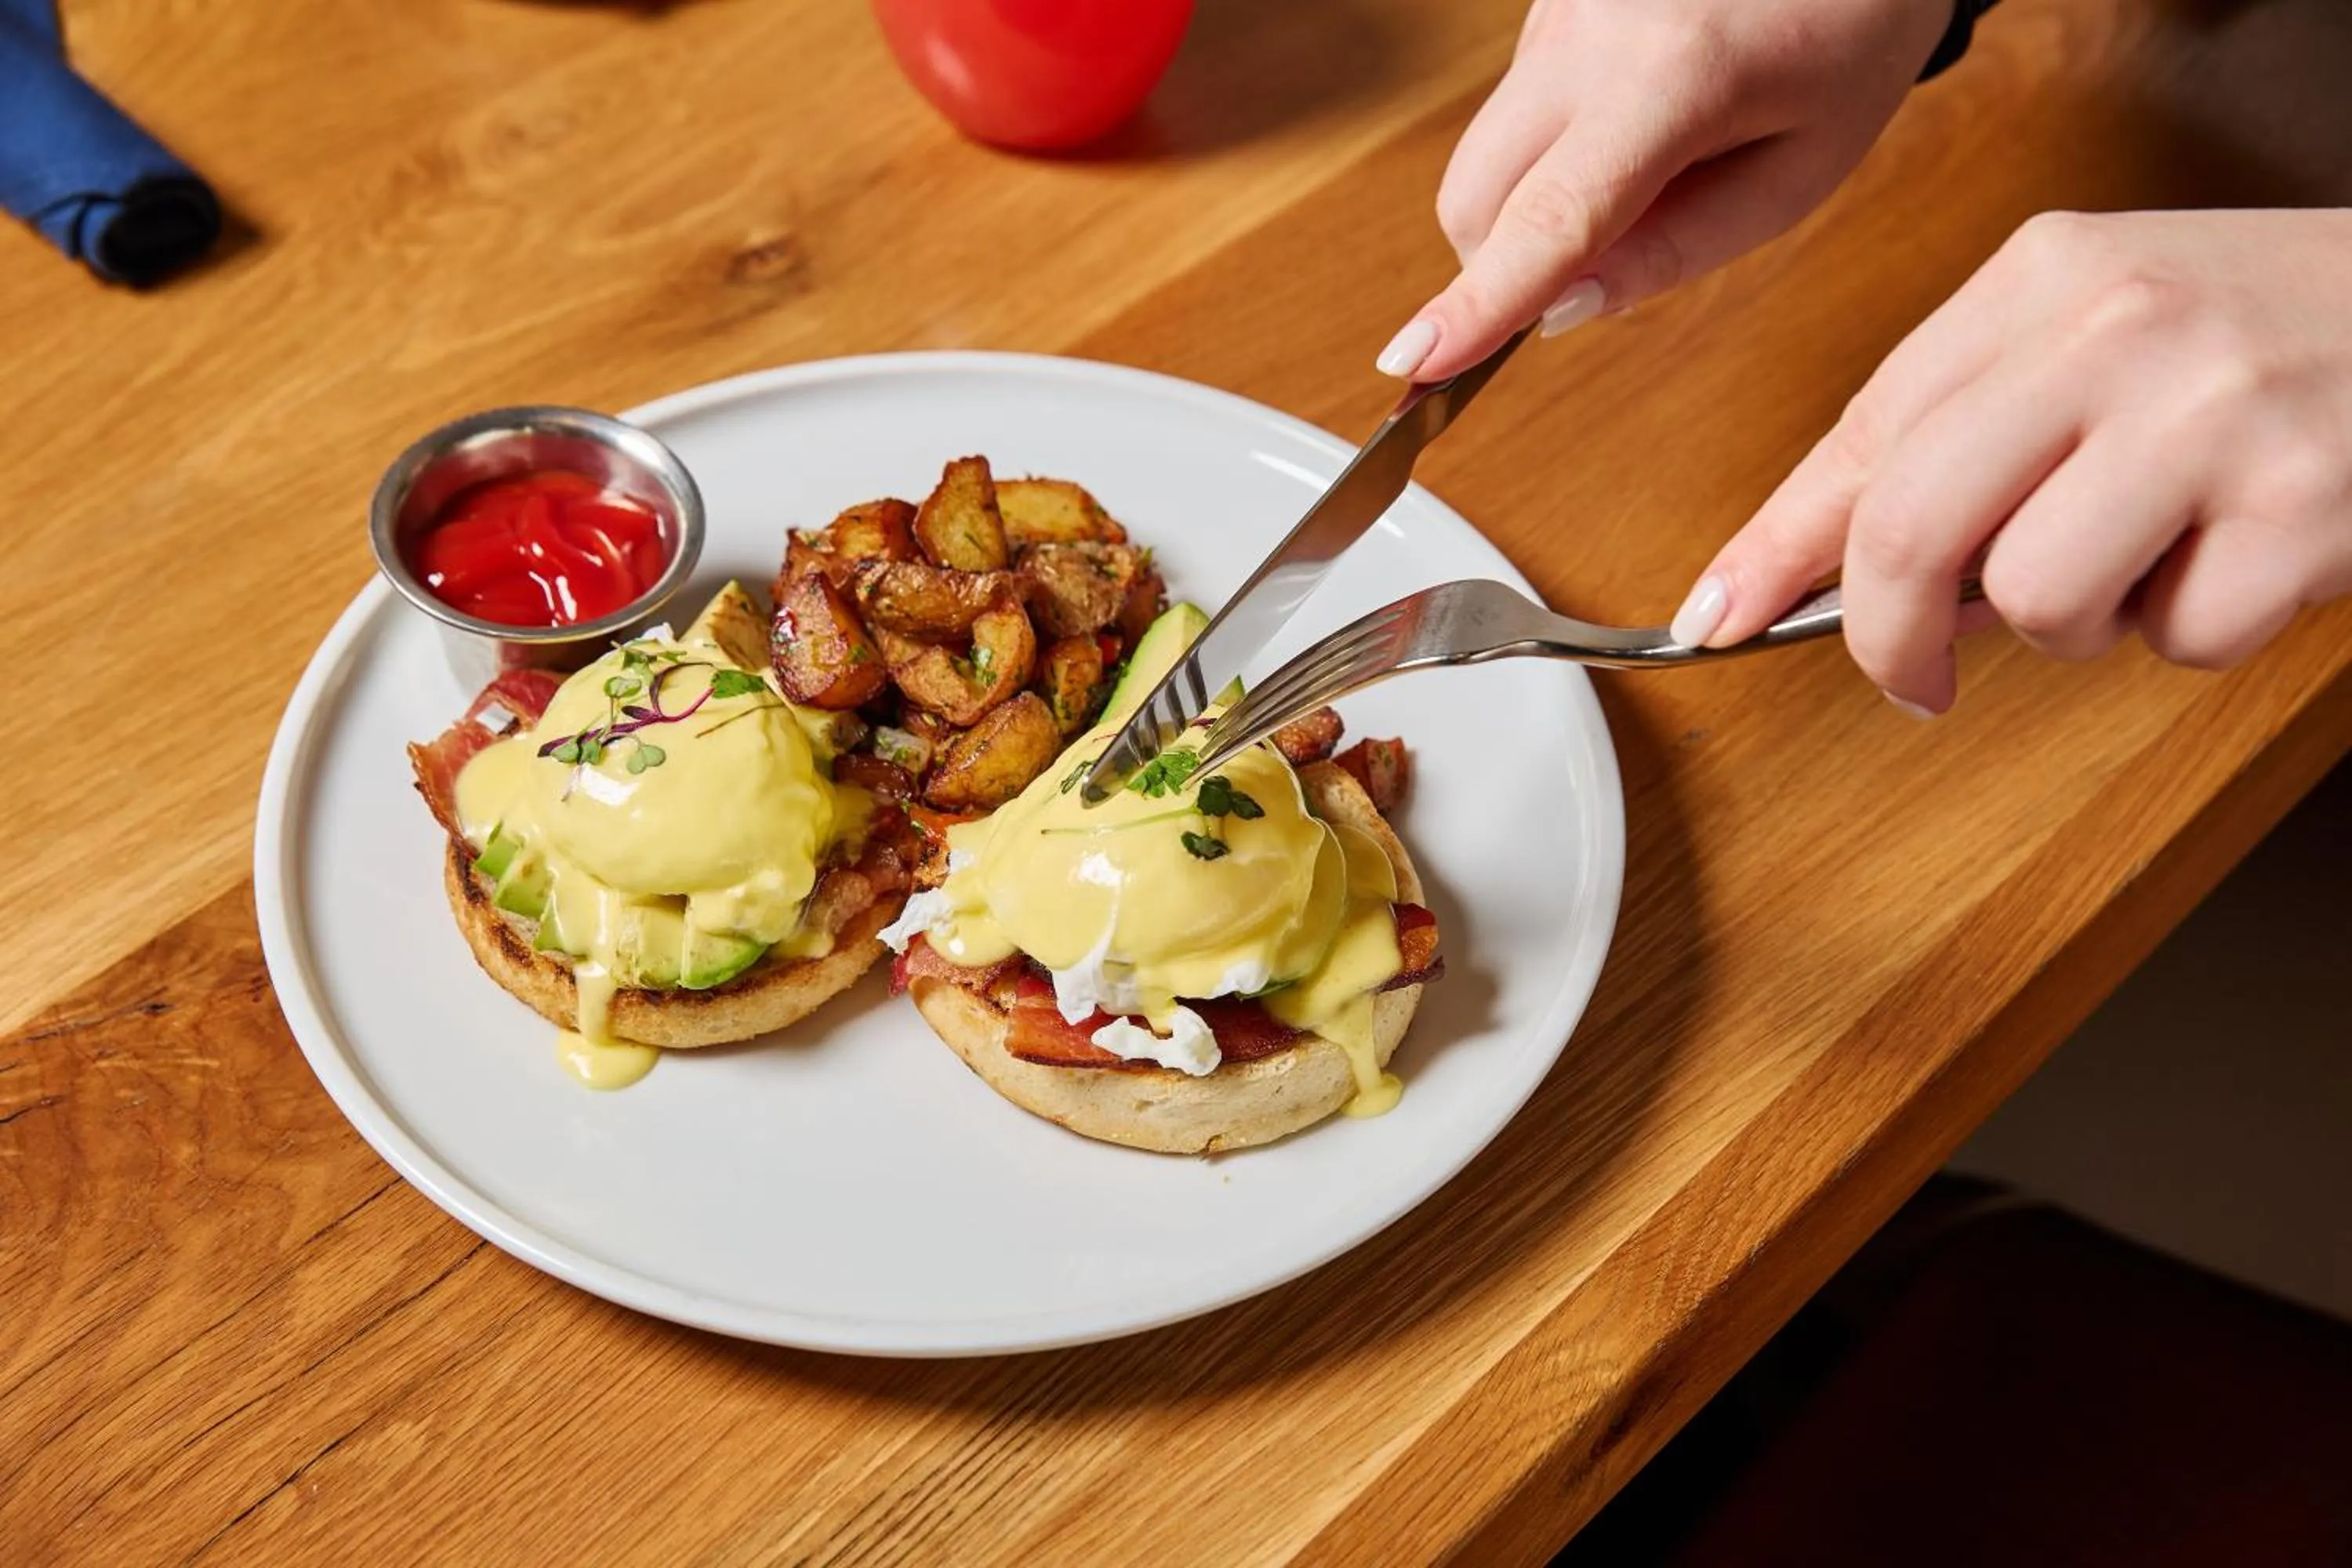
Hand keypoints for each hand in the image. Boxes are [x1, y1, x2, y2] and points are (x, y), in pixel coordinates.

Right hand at [1378, 0, 1953, 381]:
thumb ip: (1678, 250)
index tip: (1417, 365)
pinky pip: (1513, 113)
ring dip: (1532, 207)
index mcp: (1675, 76)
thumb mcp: (1797, 173)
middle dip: (1507, 267)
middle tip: (1606, 269)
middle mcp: (1591, 31)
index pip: (1551, 217)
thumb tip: (1558, 310)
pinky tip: (1636, 122)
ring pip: (1483, 160)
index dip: (1480, 304)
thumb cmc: (1846, 41)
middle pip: (1476, 200)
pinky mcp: (1545, 6)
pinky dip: (1552, 152)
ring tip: (1646, 176)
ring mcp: (1555, 11)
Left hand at [1673, 209, 2351, 712]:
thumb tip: (1835, 574)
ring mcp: (2214, 415)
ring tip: (2152, 552)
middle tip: (1912, 678)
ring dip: (2078, 621)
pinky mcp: (2304, 508)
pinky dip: (2198, 627)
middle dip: (1883, 635)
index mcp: (2047, 277)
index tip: (1715, 616)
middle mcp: (2119, 329)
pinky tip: (2246, 551)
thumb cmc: (2265, 338)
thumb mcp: (2099, 336)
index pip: (1863, 432)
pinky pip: (2177, 639)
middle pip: (1909, 526)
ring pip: (2034, 602)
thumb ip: (1969, 435)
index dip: (1777, 544)